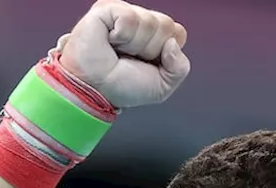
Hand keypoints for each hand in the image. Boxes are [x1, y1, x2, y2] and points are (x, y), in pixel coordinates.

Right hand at [58, 0, 189, 108]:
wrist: (95, 90)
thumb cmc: (121, 87)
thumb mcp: (162, 86)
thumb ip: (180, 68)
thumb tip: (172, 44)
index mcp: (155, 37)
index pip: (177, 32)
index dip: (166, 52)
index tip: (148, 64)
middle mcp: (141, 22)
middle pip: (167, 25)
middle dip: (151, 50)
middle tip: (131, 58)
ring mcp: (124, 13)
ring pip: (150, 22)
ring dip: (134, 45)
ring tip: (118, 51)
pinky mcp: (107, 8)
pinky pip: (129, 18)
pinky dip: (121, 37)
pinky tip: (110, 41)